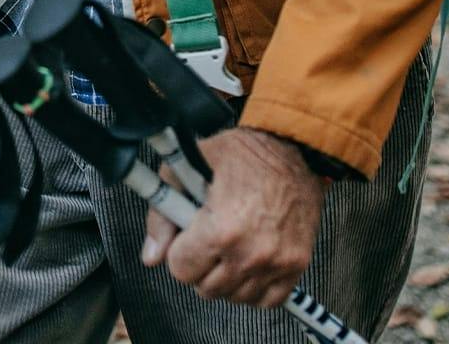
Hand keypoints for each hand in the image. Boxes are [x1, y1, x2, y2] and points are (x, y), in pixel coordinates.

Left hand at [141, 127, 327, 308]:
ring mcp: (277, 264)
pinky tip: (247, 261)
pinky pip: (267, 301)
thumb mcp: (187, 168)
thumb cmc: (240, 154)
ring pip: (235, 298)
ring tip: (226, 246)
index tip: (185, 235)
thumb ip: (162, 214)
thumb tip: (151, 256)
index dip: (178, 251)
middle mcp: (251, 255)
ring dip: (225, 278)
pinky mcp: (297, 266)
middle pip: (207, 289)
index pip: (182, 270)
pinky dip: (253, 287)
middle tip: (204, 239)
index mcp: (221, 230)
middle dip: (199, 265)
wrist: (292, 149)